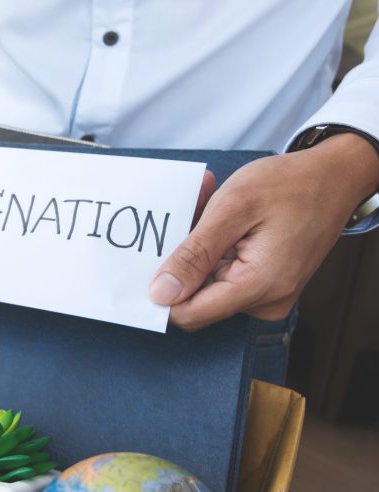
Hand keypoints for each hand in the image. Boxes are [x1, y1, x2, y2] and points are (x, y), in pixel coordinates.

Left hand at [150, 133, 378, 330]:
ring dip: (198, 244)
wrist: (335, 177)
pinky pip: (222, 272)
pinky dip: (213, 244)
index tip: (156, 253)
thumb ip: (194, 255)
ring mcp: (266, 295)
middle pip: (195, 296)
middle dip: (183, 256)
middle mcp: (264, 301)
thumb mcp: (233, 209)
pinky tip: (218, 212)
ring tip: (209, 201)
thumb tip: (160, 294)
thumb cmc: (291, 184)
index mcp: (258, 287)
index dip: (163, 289)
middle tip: (192, 209)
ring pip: (205, 280)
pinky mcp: (263, 285)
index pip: (188, 315)